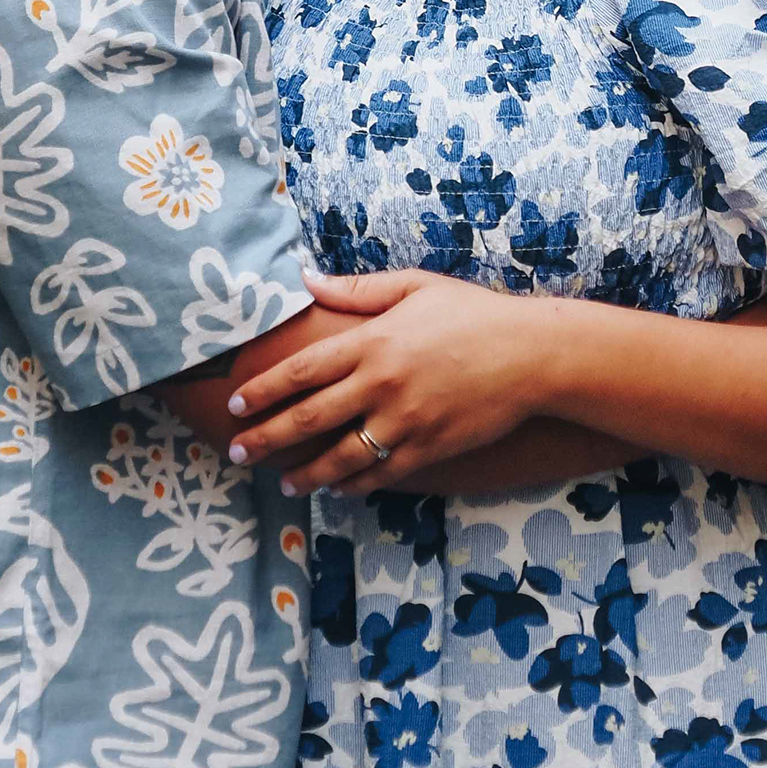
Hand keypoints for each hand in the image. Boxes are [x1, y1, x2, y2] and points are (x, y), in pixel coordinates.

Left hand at [225, 267, 542, 495]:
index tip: (235, 403)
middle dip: (267, 438)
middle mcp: (381, 384)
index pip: (302, 371)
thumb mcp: (414, 286)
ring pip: (340, 457)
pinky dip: (353, 484)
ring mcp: (405, 421)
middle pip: (309, 418)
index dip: (264, 390)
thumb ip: (355, 288)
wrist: (531, 354)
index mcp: (372, 342)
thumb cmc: (472, 313)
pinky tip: (336, 489)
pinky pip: (380, 474)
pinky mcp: (429, 448)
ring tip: (283, 483)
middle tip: (237, 452)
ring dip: (306, 474)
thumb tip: (306, 278)